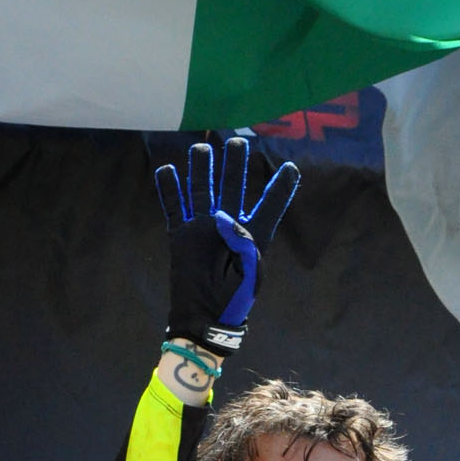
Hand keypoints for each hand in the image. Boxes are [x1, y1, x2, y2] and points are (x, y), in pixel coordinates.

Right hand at [156, 137, 299, 356]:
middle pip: (232, 187)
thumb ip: (244, 242)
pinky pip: (174, 208)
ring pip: (201, 190)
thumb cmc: (234, 299)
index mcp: (253, 235)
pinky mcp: (182, 236)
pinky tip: (167, 170)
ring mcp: (202, 228)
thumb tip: (224, 216)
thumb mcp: (249, 272)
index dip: (280, 188)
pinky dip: (169, 190)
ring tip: (202, 148)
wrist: (205, 318)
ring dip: (202, 169)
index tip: (291, 168)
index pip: (269, 205)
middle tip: (237, 143)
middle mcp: (228, 226)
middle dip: (235, 164)